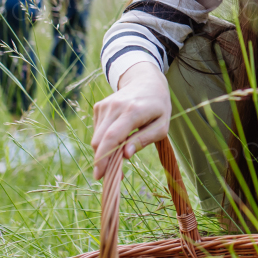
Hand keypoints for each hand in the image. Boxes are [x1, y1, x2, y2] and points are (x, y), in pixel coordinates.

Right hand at [91, 61, 170, 178]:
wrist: (146, 80)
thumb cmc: (158, 106)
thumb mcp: (161, 125)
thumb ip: (144, 140)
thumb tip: (126, 155)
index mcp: (133, 111)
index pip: (112, 137)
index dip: (103, 158)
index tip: (100, 176)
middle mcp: (115, 107)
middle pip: (99, 140)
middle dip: (102, 161)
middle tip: (114, 174)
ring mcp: (105, 105)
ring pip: (96, 137)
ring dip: (104, 152)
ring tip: (120, 156)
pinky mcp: (99, 106)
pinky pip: (97, 131)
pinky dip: (104, 140)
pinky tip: (118, 138)